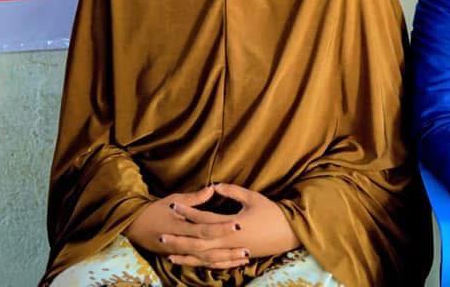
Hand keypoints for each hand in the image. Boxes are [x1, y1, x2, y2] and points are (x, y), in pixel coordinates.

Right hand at [124, 186, 250, 269]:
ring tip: (244, 258)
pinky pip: (202, 264)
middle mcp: (182, 243)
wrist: (135, 227)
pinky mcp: (182, 257)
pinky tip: (231, 264)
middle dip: (229, 249)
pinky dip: (217, 265)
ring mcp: (182, 253)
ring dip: (226, 260)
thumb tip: (212, 188)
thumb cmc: (155, 210)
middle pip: (209, 248)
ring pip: (207, 260)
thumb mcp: (173, 200)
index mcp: (180, 227)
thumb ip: (194, 198)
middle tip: (248, 247)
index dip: (221, 228)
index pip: (204, 229)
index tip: (238, 224)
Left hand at [165, 183, 300, 264]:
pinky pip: (214, 264)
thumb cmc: (272, 213)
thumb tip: (215, 186)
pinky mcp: (235, 258)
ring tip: (168, 252)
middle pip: (198, 242)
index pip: (203, 219)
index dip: (187, 212)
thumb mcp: (253, 198)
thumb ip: (233, 192)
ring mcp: (232, 252)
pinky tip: (189, 262)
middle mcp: (229, 242)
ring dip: (185, 255)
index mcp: (232, 225)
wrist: (288, 233)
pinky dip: (200, 263)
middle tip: (161, 235)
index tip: (173, 205)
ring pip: (203, 257)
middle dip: (179, 239)